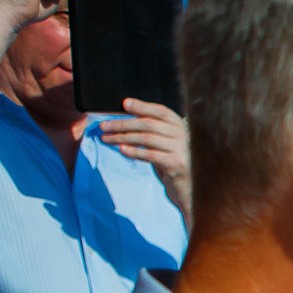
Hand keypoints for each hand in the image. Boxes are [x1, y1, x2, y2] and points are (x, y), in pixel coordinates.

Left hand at [98, 99, 191, 218]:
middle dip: (123, 123)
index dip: (142, 106)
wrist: (188, 188)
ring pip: (146, 139)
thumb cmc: (171, 162)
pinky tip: (121, 150)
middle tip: (104, 126)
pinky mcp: (176, 165)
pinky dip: (134, 152)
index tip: (124, 104)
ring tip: (106, 139)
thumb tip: (123, 118)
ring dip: (122, 138)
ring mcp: (181, 150)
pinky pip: (150, 155)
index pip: (160, 111)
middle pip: (148, 124)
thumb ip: (153, 130)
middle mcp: (183, 135)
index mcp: (180, 126)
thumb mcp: (164, 143)